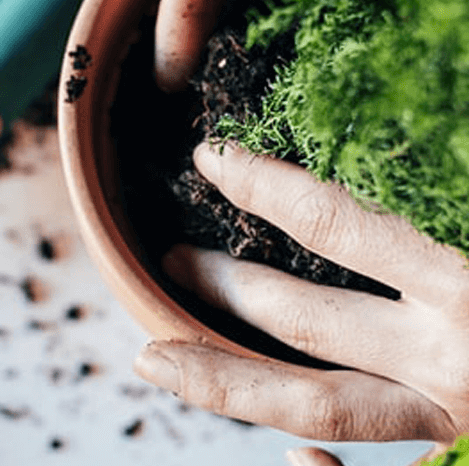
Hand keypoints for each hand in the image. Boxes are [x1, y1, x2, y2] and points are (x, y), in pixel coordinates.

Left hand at [133, 142, 468, 463]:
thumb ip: (439, 203)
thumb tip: (387, 156)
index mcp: (466, 287)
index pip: (335, 225)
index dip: (264, 187)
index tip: (212, 158)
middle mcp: (448, 360)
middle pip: (302, 321)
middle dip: (224, 286)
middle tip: (170, 261)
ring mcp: (451, 418)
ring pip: (318, 408)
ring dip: (228, 383)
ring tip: (154, 360)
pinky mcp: (467, 457)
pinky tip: (291, 458)